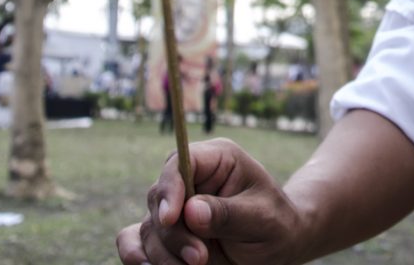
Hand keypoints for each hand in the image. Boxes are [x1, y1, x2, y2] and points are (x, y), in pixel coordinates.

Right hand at [116, 139, 304, 264]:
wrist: (278, 247)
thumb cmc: (276, 224)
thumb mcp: (263, 218)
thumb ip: (228, 214)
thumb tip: (191, 212)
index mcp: (215, 159)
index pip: (180, 162)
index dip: (170, 188)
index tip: (170, 218)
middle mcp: (190, 179)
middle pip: (158, 199)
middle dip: (174, 234)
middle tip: (200, 258)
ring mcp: (175, 207)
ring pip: (149, 227)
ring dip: (163, 253)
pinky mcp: (167, 234)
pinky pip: (136, 240)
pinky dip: (137, 255)